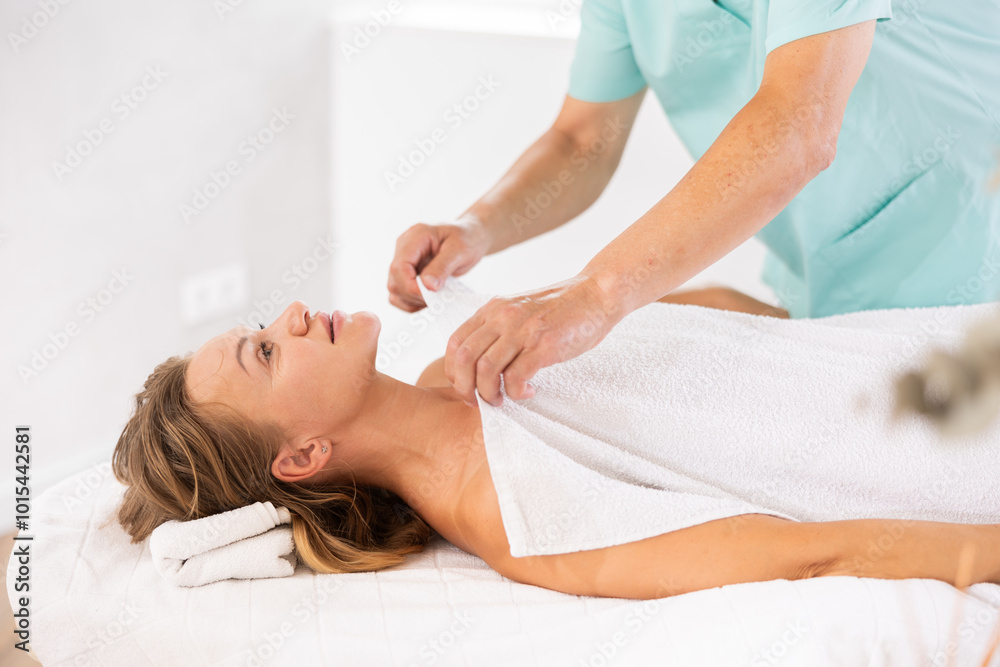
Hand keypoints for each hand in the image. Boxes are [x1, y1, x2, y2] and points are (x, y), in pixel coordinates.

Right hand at [387, 218, 491, 311]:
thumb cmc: (467, 238)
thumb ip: (442, 267)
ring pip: (394, 290)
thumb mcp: (460, 250)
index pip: (399, 267)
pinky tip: (430, 299)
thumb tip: (428, 286)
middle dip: (414, 295)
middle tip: (438, 298)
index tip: (431, 296)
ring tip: (435, 298)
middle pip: (395, 281)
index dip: (411, 287)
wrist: (470, 236)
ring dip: (413, 301)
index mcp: (415, 237)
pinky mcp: (406, 272)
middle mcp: (404, 248)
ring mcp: (403, 260)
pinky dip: (412, 302)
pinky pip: (399, 294)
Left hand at [445, 274, 625, 406]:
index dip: (454, 372)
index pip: (455, 343)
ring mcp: (523, 330)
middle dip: (465, 388)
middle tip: (478, 402)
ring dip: (489, 394)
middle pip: (464, 358)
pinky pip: (516, 377)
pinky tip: (529, 392)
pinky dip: (517, 392)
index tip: (466, 388)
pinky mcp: (544, 345)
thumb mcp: (519, 312)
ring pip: (485, 370)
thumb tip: (480, 365)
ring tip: (503, 400)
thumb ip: (498, 331)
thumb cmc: (561, 309)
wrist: (596, 294)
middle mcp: (502, 317)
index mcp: (493, 310)